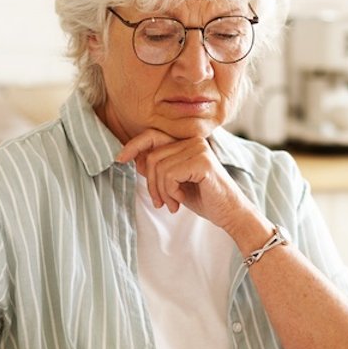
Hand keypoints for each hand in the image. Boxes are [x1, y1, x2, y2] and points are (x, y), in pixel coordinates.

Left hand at [116, 129, 253, 230]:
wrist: (229, 213)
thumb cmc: (204, 197)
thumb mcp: (175, 182)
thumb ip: (158, 168)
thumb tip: (135, 158)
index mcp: (186, 142)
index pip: (152, 135)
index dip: (133, 145)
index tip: (119, 159)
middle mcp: (193, 141)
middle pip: (152, 156)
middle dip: (150, 183)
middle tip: (160, 202)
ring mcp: (198, 149)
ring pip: (159, 167)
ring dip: (161, 191)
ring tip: (172, 203)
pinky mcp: (202, 162)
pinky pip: (170, 175)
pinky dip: (170, 192)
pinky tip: (181, 201)